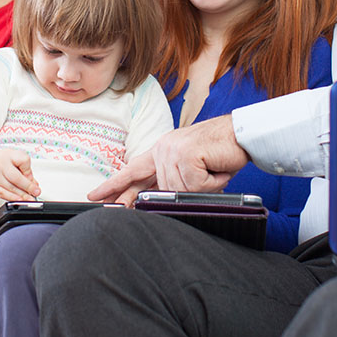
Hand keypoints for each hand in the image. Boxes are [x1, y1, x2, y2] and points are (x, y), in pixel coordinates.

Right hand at [0, 149, 40, 201]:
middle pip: (16, 178)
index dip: (30, 173)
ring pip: (10, 188)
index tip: (35, 182)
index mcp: (6, 156)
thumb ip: (26, 169)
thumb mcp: (15, 158)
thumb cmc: (2, 161)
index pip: (22, 162)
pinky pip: (3, 195)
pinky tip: (19, 199)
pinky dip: (12, 198)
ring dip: (22, 195)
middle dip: (28, 187)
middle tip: (36, 192)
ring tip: (30, 198)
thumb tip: (33, 184)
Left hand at [89, 115, 249, 202]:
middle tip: (201, 178)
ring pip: (181, 191)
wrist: (241, 134)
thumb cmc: (219, 153)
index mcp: (160, 151)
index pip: (132, 171)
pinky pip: (196, 187)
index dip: (113, 185)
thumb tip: (155, 202)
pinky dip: (212, 182)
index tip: (94, 196)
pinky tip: (216, 168)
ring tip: (214, 169)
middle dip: (182, 193)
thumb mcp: (191, 168)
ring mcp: (173, 151)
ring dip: (204, 186)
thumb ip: (172, 181)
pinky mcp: (187, 155)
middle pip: (163, 191)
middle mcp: (162, 149)